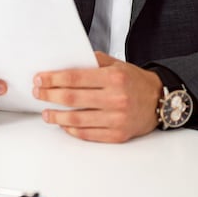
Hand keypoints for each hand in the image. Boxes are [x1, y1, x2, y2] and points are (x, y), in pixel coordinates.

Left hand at [33, 51, 162, 142]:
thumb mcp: (116, 64)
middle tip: (38, 93)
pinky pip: (88, 134)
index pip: (75, 78)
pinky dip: (72, 130)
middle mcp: (115, 98)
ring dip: (57, 116)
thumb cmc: (135, 81)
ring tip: (46, 113)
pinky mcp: (118, 135)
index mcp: (114, 78)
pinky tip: (64, 124)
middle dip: (50, 95)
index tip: (40, 79)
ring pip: (77, 119)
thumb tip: (65, 62)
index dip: (53, 79)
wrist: (160, 101)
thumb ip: (92, 62)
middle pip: (72, 98)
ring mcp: (117, 119)